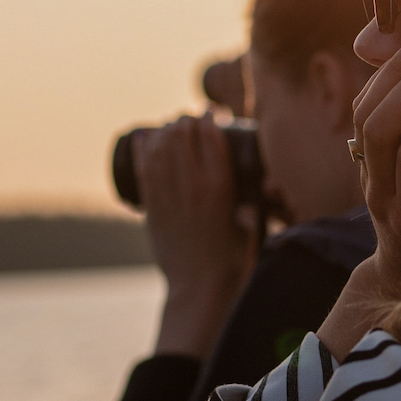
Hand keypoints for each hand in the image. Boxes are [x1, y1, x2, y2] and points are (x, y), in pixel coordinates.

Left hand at [133, 112, 260, 358]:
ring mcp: (168, 194)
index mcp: (220, 186)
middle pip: (183, 135)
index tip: (210, 115)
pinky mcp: (151, 206)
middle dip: (185, 121)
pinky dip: (143, 149)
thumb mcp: (249, 224)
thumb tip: (257, 189)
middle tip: (188, 120)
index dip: (209, 119)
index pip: (210, 137)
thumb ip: (249, 203)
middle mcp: (192, 185)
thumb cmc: (231, 258)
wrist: (200, 286)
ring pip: (161, 146)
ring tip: (170, 127)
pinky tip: (146, 136)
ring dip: (165, 131)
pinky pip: (143, 168)